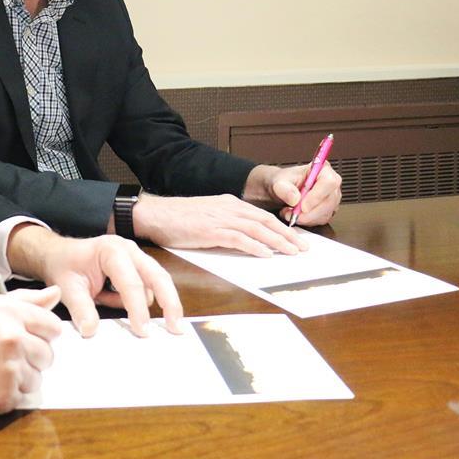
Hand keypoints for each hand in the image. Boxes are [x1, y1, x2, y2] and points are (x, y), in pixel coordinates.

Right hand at [0, 286, 61, 428]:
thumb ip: (21, 300)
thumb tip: (54, 294)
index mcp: (9, 315)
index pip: (51, 325)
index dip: (41, 333)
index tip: (30, 338)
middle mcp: (14, 341)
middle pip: (47, 354)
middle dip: (31, 357)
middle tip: (3, 357)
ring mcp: (11, 370)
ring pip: (36, 379)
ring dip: (19, 378)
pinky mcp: (5, 397)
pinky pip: (21, 398)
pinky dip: (6, 395)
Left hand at [7, 225, 182, 337]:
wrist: (57, 253)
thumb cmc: (63, 265)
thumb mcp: (67, 287)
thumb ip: (80, 308)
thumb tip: (91, 330)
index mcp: (111, 251)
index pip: (131, 282)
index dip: (138, 309)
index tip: (142, 331)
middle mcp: (128, 250)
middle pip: (158, 276)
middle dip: (169, 302)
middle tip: (176, 327)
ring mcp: (135, 256)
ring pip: (157, 281)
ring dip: (160, 302)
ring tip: (161, 325)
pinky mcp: (137, 266)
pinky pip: (148, 285)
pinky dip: (146, 300)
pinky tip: (136, 313)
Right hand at [133, 191, 308, 257]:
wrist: (155, 214)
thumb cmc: (177, 218)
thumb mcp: (207, 216)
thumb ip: (226, 223)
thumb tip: (244, 239)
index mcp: (229, 203)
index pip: (262, 215)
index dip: (282, 227)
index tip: (296, 238)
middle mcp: (228, 208)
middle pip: (265, 221)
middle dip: (287, 234)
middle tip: (303, 248)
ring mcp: (219, 218)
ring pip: (256, 229)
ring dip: (277, 241)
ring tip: (292, 252)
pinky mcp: (210, 230)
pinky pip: (238, 238)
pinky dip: (254, 246)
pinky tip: (266, 254)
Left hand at [248, 162, 341, 225]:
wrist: (281, 189)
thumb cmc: (284, 181)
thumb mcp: (279, 182)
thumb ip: (284, 188)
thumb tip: (295, 199)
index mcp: (323, 170)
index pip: (329, 182)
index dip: (317, 196)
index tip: (303, 207)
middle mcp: (330, 184)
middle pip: (329, 201)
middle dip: (310, 212)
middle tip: (292, 214)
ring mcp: (331, 198)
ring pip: (325, 213)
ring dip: (306, 218)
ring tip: (289, 212)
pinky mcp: (328, 210)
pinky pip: (321, 220)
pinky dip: (306, 221)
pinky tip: (295, 215)